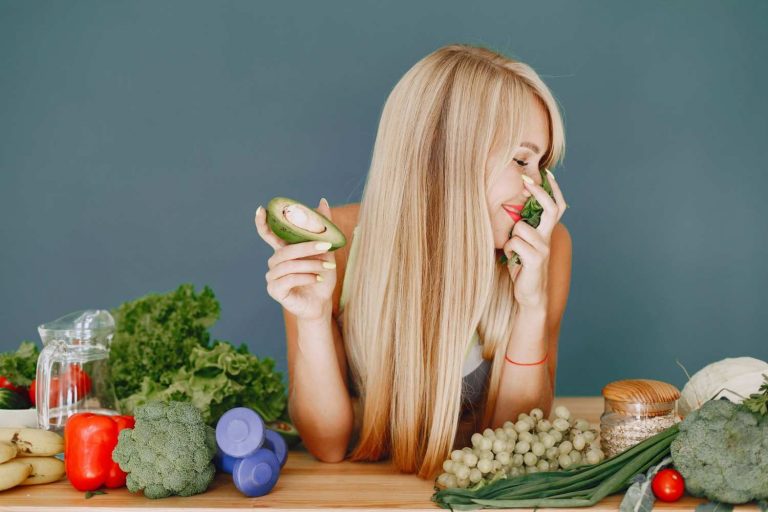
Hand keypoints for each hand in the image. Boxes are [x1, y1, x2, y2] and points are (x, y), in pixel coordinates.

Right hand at [254, 198, 337, 320]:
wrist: (321, 303)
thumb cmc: (321, 277)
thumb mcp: (326, 251)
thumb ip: (322, 228)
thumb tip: (322, 201)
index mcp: (283, 251)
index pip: (268, 234)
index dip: (262, 222)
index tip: (261, 209)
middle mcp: (274, 262)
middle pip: (286, 250)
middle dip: (307, 247)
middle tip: (326, 246)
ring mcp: (272, 277)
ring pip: (289, 265)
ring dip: (311, 265)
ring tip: (328, 267)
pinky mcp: (274, 290)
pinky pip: (289, 279)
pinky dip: (306, 277)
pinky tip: (317, 279)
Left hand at [503, 170, 566, 308]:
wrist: (530, 293)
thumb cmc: (523, 266)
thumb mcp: (522, 243)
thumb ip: (522, 227)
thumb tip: (513, 206)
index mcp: (546, 232)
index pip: (556, 206)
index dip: (553, 190)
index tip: (545, 173)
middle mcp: (548, 238)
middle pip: (550, 209)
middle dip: (538, 192)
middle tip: (525, 181)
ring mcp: (543, 248)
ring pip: (521, 227)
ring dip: (511, 237)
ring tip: (512, 249)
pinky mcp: (535, 259)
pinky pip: (515, 243)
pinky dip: (508, 249)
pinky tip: (513, 259)